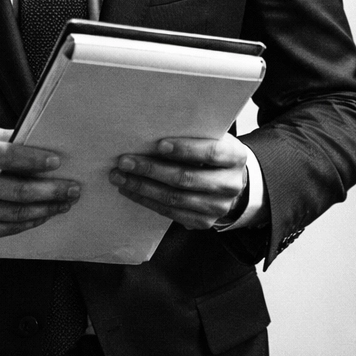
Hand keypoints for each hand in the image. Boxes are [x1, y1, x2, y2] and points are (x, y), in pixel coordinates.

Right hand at [0, 127, 80, 242]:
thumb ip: (8, 140)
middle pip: (17, 191)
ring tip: (65, 202)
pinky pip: (7, 229)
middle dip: (51, 190)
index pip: (7, 156)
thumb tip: (45, 139)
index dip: (34, 160)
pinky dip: (30, 222)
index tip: (58, 162)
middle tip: (73, 188)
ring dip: (47, 209)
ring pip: (15, 214)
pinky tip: (44, 214)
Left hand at [110, 134, 248, 230]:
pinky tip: (130, 190)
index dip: (185, 149)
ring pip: (175, 198)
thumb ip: (193, 135)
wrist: (230, 182)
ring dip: (142, 187)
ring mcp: (217, 207)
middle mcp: (230, 185)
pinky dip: (147, 201)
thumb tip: (152, 133)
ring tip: (120, 176)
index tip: (158, 144)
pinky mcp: (203, 222)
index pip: (211, 153)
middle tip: (125, 161)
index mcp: (236, 157)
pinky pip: (170, 212)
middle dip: (152, 169)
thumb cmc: (213, 154)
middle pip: (187, 178)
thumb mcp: (212, 139)